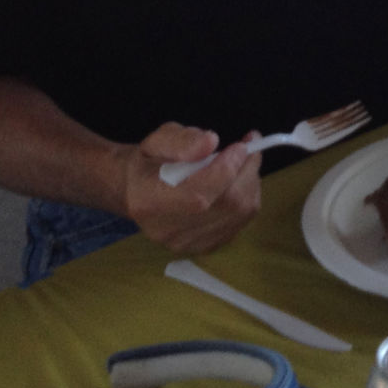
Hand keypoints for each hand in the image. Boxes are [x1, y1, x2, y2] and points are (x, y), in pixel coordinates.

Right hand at [120, 122, 261, 254]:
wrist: (137, 191)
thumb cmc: (149, 162)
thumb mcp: (158, 140)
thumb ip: (182, 140)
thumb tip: (211, 141)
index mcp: (149, 201)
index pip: (198, 195)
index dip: (226, 170)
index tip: (239, 146)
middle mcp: (167, 230)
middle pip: (226, 205)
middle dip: (245, 171)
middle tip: (248, 148)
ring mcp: (186, 243)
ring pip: (239, 213)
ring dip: (250, 183)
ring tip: (242, 163)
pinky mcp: (202, 247)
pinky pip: (240, 222)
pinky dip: (247, 198)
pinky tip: (236, 183)